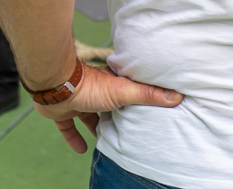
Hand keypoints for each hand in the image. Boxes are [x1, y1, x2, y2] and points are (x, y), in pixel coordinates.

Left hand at [31, 62, 182, 153]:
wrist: (56, 86)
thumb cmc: (89, 85)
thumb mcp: (124, 91)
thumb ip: (148, 94)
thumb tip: (176, 96)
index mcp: (110, 84)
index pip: (125, 89)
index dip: (133, 95)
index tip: (143, 105)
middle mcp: (93, 91)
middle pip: (106, 104)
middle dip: (114, 113)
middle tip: (126, 126)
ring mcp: (76, 102)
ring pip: (87, 115)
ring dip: (94, 125)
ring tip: (105, 137)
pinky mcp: (62, 113)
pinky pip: (68, 127)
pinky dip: (73, 138)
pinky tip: (81, 149)